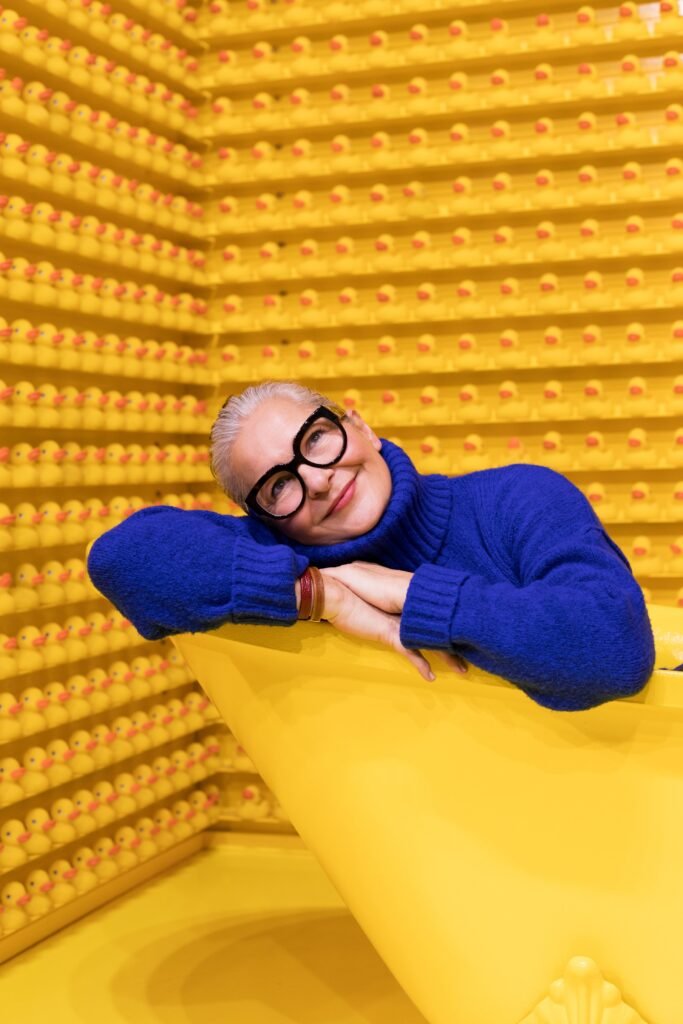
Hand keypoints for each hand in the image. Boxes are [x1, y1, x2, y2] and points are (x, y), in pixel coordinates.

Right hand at [320, 563, 467, 676]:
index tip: (460, 630)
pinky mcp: (390, 633)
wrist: (333, 592)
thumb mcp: (364, 597)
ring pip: (432, 641)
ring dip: (448, 657)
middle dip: (456, 642)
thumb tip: (381, 601)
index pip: (430, 614)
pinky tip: (430, 677)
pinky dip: (421, 666)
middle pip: (438, 627)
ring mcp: (400, 622)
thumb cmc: (344, 592)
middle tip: (471, 653)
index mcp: (402, 602)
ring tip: (463, 670)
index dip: (446, 622)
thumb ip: (375, 600)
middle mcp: (406, 611)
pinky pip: (410, 653)